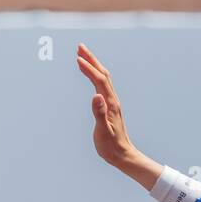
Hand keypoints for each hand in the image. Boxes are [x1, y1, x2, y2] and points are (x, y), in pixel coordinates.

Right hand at [77, 43, 139, 172]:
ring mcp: (112, 103)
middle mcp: (112, 100)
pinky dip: (95, 76)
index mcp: (110, 104)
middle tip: (80, 46)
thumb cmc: (111, 146)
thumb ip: (99, 113)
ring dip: (94, 65)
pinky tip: (90, 75)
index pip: (98, 81)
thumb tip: (96, 96)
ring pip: (103, 78)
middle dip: (91, 59)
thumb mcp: (102, 131)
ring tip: (82, 56)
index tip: (77, 58)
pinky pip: (102, 85)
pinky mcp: (110, 107)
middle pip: (102, 74)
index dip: (88, 69)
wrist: (123, 155)